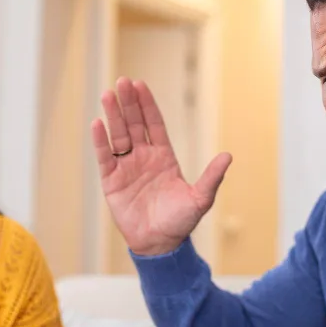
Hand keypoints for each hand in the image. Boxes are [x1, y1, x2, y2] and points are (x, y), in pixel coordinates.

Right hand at [91, 77, 231, 255]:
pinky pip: (105, 157)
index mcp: (163, 157)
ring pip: (118, 136)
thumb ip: (211, 177)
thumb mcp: (200, 199)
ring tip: (108, 95)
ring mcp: (126, 168)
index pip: (154, 125)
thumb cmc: (180, 222)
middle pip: (134, 124)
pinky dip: (101, 141)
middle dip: (128, 103)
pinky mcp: (112, 181)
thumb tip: (227, 156)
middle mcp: (143, 158)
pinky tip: (98, 124)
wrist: (160, 244)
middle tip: (122, 82)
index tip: (140, 85)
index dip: (147, 105)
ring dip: (113, 116)